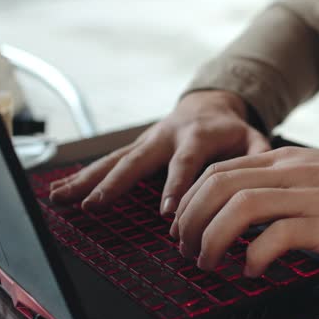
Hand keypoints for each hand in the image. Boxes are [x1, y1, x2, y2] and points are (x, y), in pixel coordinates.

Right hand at [49, 90, 270, 215]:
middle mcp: (165, 137)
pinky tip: (59, 194)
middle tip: (95, 205)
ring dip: (87, 180)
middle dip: (116, 184)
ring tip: (62, 198)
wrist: (210, 105)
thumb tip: (259, 175)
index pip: (186, 163)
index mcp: (197, 136)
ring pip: (114, 160)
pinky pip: (106, 163)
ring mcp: (146, 142)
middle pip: (137, 160)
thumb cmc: (232, 130)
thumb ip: (258, 154)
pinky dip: (82, 178)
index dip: (176, 186)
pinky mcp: (135, 148)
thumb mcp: (252, 138)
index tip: (167, 213)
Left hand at [170, 148, 318, 276]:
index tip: (185, 226)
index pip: (221, 169)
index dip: (192, 200)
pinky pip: (276, 236)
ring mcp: (309, 196)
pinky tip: (251, 270)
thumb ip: (286, 181)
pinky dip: (253, 256)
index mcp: (288, 160)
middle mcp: (293, 172)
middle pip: (220, 185)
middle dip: (191, 220)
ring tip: (209, 263)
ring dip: (212, 238)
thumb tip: (248, 205)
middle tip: (187, 249)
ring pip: (239, 207)